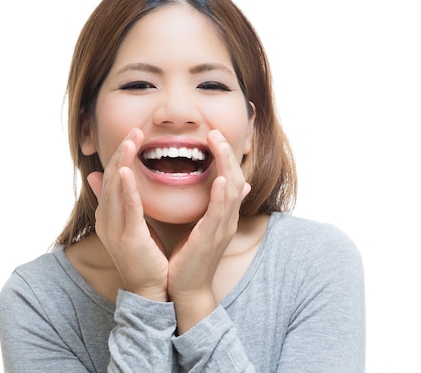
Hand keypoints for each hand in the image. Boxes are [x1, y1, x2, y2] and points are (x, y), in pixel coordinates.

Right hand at [87, 128, 168, 301]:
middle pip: (110, 178)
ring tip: (130, 140)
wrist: (149, 290)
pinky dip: (125, 189)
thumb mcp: (130, 226)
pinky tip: (125, 171)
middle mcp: (107, 219)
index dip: (120, 155)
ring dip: (121, 162)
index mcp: (109, 216)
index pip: (111, 178)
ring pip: (115, 188)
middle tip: (134, 130)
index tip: (133, 136)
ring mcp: (115, 229)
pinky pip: (126, 209)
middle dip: (120, 152)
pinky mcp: (128, 238)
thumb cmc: (145, 258)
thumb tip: (103, 179)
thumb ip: (123, 202)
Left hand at [167, 129, 250, 331]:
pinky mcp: (211, 240)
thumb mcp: (203, 227)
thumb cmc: (190, 258)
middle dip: (226, 154)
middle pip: (235, 179)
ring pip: (231, 191)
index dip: (224, 156)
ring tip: (218, 144)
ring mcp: (222, 229)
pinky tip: (219, 180)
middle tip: (215, 132)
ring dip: (226, 166)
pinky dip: (221, 196)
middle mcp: (226, 219)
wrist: (186, 289)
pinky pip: (220, 214)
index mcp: (222, 215)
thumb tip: (226, 185)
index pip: (230, 178)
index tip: (213, 135)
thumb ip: (211, 205)